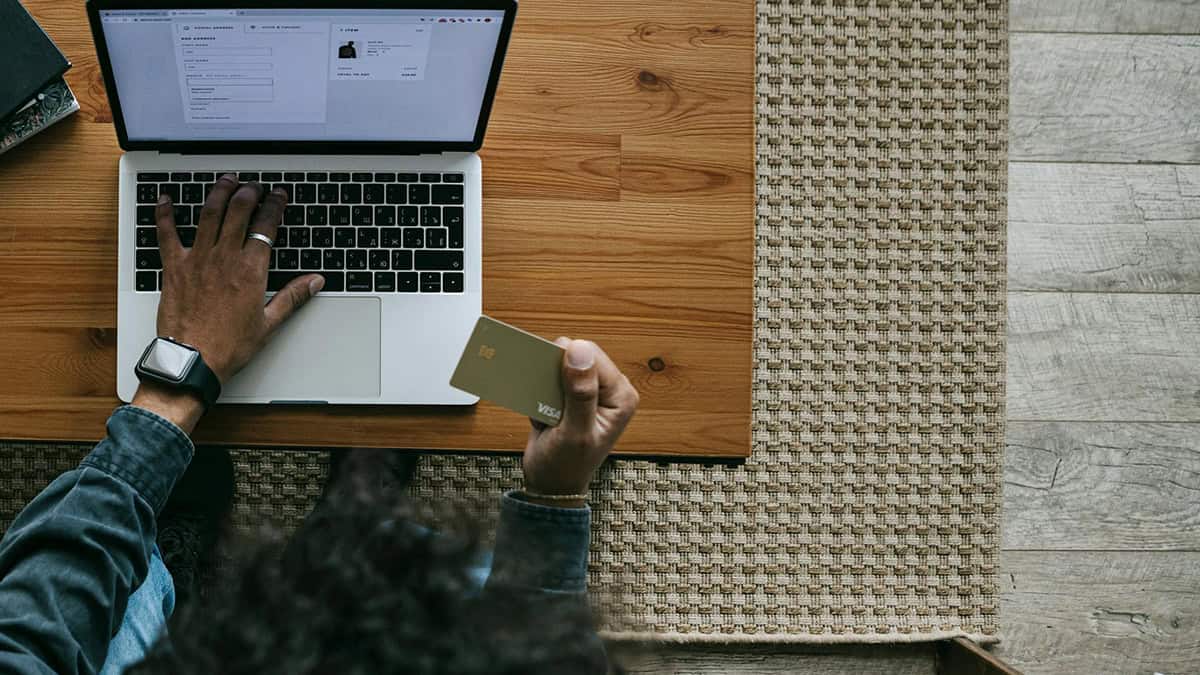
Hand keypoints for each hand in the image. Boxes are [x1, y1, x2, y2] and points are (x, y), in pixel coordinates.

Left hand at [132, 174, 324, 432]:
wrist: (192, 360)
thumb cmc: (229, 346)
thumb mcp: (269, 323)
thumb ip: (293, 297)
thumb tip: (315, 282)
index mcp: (250, 270)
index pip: (266, 226)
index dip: (275, 205)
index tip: (279, 196)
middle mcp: (224, 258)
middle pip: (238, 211)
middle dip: (249, 192)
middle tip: (254, 185)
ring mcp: (197, 259)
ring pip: (208, 214)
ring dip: (218, 193)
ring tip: (226, 180)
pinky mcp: (174, 267)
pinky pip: (167, 233)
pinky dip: (165, 214)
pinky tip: (165, 200)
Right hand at [520, 339, 639, 507]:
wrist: (551, 485)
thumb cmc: (567, 466)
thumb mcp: (575, 433)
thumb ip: (580, 394)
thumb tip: (579, 352)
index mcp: (621, 395)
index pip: (591, 356)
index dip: (566, 366)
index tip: (552, 391)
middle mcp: (609, 389)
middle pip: (575, 354)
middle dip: (554, 377)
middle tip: (550, 407)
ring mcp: (590, 390)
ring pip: (559, 363)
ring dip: (545, 386)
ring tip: (548, 414)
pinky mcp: (571, 394)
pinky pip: (549, 377)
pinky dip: (540, 393)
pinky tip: (544, 416)